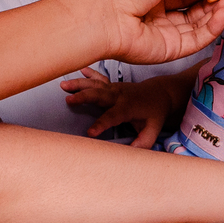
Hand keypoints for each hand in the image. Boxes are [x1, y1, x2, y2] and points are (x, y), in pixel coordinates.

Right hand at [60, 68, 176, 148]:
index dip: (101, 124)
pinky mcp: (111, 85)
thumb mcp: (154, 129)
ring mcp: (115, 88)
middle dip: (84, 96)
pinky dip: (88, 73)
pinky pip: (98, 78)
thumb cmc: (155, 113)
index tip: (90, 133)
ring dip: (79, 84)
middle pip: (100, 94)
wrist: (160, 93)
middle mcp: (120, 95)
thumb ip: (144, 141)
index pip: (113, 116)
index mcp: (128, 107)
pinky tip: (79, 69)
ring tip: (63, 85)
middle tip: (68, 100)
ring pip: (95, 84)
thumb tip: (131, 153)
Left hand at [94, 0, 223, 65]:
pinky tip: (222, 13)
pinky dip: (212, 27)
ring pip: (199, 26)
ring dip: (218, 13)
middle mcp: (161, 15)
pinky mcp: (171, 50)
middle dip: (216, 2)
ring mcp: (166, 34)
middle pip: (196, 10)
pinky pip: (197, 40)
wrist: (105, 17)